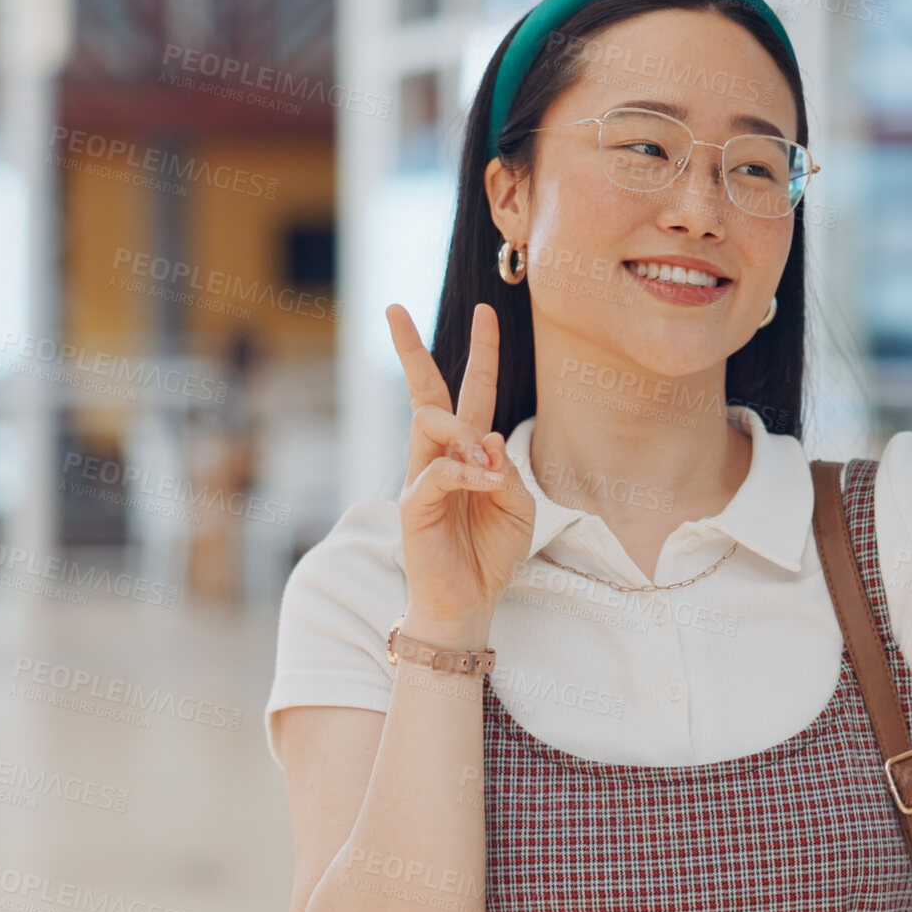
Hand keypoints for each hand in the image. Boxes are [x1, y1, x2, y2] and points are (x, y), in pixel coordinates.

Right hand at [385, 303, 534, 643]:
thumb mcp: (518, 508)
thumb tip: (488, 437)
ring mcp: (423, 478)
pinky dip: (465, 472)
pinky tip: (484, 482)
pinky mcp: (415, 506)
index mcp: (469, 452)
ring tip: (485, 456)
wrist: (469, 603)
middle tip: (393, 308)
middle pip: (426, 391)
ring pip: (429, 422)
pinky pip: (438, 471)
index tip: (487, 310)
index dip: (481, 352)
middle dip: (409, 349)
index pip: (472, 392)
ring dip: (462, 428)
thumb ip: (508, 470)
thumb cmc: (491, 555)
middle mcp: (440, 457)